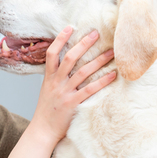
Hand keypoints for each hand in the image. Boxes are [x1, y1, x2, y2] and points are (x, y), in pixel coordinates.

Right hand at [29, 27, 115, 143]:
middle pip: (70, 58)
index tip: (70, 27)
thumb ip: (56, 77)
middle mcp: (56, 82)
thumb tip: (67, 65)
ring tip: (111, 52)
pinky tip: (113, 74)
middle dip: (84, 44)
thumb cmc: (47, 110)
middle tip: (96, 33)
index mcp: (49, 78)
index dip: (60, 39)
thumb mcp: (47, 90)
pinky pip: (90, 89)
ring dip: (99, 60)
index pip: (52, 53)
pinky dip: (102, 81)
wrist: (43, 130)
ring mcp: (65, 93)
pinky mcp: (73, 104)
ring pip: (83, 72)